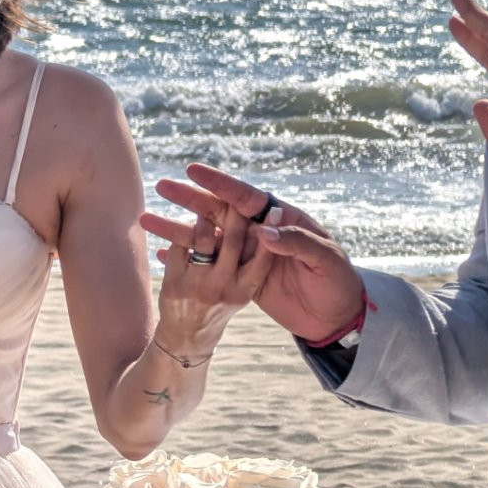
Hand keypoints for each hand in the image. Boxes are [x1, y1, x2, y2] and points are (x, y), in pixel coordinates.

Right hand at [143, 164, 364, 343]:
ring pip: (209, 236)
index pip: (245, 196)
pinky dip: (187, 259)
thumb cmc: (338, 282)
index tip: (193, 171)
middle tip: (163, 187)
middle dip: (190, 199)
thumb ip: (297, 242)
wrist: (338, 316)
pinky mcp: (242, 277)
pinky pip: (210, 263)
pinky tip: (163, 255)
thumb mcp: (325, 260)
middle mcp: (261, 231)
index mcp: (282, 218)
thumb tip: (265, 231)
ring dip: (180, 228)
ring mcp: (249, 254)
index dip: (219, 183)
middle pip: (219, 211)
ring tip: (149, 220)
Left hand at [151, 200, 261, 360]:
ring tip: (195, 192)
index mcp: (247, 288)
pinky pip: (178, 245)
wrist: (187, 341)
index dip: (270, 228)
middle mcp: (225, 287)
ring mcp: (199, 285)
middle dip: (231, 207)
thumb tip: (268, 220)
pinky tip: (176, 220)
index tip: (274, 207)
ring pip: (202, 236)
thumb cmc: (220, 307)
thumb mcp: (243, 290)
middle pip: (232, 237)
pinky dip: (178, 231)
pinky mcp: (175, 284)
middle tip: (230, 183)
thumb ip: (252, 261)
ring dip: (199, 211)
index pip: (264, 254)